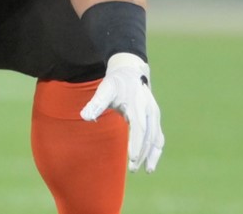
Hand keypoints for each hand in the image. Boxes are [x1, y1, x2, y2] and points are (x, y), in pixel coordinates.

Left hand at [81, 52, 164, 171]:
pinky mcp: (155, 119)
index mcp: (138, 104)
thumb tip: (84, 117)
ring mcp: (154, 115)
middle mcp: (150, 110)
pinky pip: (158, 137)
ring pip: (156, 138)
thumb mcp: (105, 89)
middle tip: (132, 168)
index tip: (133, 157)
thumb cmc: (116, 83)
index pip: (140, 127)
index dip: (137, 143)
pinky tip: (150, 164)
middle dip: (143, 152)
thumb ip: (96, 103)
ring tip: (147, 170)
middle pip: (149, 135)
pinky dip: (156, 151)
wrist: (130, 72)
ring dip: (152, 154)